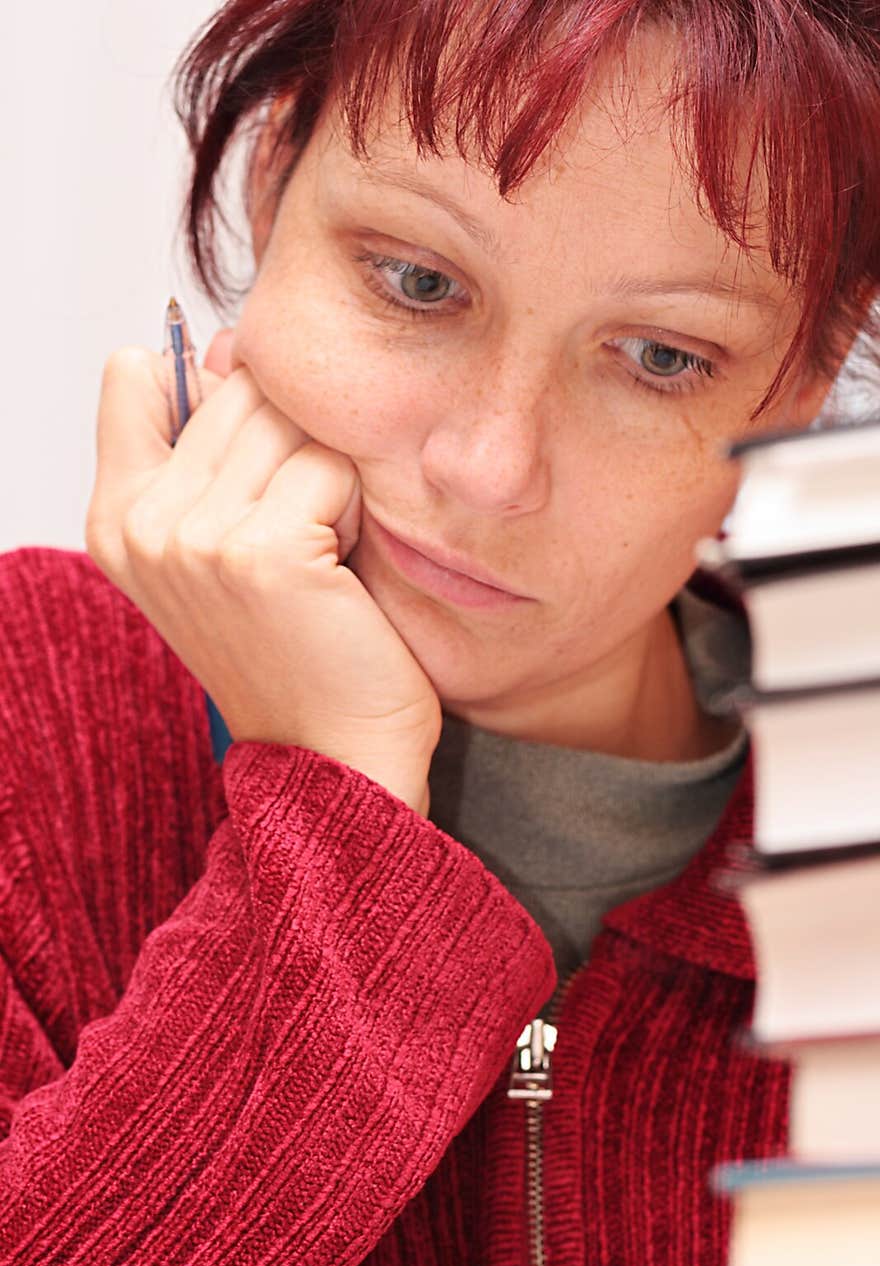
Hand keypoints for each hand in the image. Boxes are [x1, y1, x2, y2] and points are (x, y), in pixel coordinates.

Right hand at [86, 330, 440, 813]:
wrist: (335, 752)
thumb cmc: (296, 649)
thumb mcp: (225, 543)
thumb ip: (210, 445)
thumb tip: (228, 346)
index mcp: (115, 519)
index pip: (131, 376)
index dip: (211, 400)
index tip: (249, 473)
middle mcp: (140, 526)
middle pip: (234, 387)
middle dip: (289, 445)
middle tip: (297, 532)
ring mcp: (195, 537)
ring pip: (288, 420)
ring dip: (324, 477)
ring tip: (317, 552)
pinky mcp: (262, 550)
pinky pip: (330, 466)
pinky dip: (351, 510)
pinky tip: (338, 573)